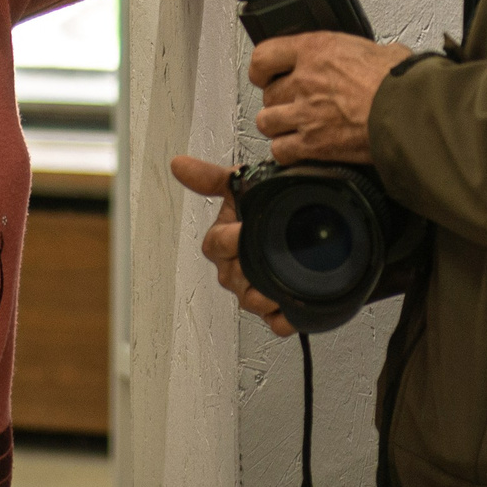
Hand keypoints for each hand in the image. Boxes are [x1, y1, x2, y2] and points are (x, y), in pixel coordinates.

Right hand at [169, 155, 294, 335]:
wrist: (307, 226)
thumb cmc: (266, 207)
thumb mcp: (239, 188)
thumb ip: (211, 178)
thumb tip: (178, 164)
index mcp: (223, 242)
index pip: (216, 244)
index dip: (228, 240)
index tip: (241, 231)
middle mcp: (235, 268)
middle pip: (232, 277)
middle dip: (246, 271)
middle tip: (265, 260)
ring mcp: (255, 290)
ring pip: (252, 302)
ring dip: (263, 298)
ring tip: (277, 290)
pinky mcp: (278, 309)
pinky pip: (277, 322)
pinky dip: (284, 319)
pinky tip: (292, 310)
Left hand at [251, 33, 411, 165]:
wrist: (411, 113)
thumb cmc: (402, 82)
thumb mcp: (383, 51)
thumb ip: (366, 55)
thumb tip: (378, 58)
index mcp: (317, 50)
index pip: (264, 56)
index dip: (262, 68)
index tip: (266, 74)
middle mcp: (304, 81)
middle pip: (269, 94)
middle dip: (280, 100)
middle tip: (296, 104)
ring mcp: (305, 115)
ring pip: (267, 122)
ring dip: (279, 126)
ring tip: (294, 127)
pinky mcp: (313, 145)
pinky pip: (281, 151)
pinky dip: (287, 152)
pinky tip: (300, 149)